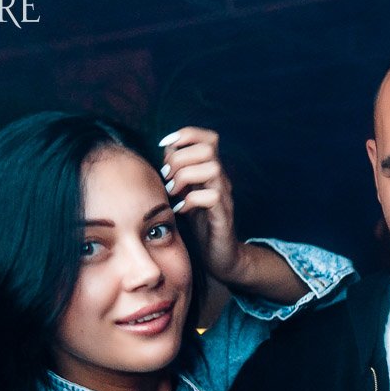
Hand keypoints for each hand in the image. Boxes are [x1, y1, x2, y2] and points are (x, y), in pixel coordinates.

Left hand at [158, 126, 240, 282]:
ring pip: (212, 168)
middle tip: (166, 177)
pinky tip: (181, 210)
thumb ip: (177, 172)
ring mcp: (224, 197)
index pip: (208, 137)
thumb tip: (165, 150)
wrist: (219, 256)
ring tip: (172, 192)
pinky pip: (212, 198)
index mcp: (210, 171)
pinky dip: (191, 201)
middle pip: (208, 148)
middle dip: (180, 158)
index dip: (187, 135)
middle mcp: (220, 180)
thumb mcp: (184, 193)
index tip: (166, 148)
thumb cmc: (199, 224)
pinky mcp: (223, 217)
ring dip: (185, 177)